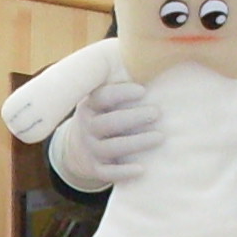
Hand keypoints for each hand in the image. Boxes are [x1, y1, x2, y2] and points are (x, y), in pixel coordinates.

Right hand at [45, 80, 163, 185]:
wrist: (76, 148)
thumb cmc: (102, 115)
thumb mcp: (101, 99)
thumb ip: (120, 85)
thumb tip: (153, 63)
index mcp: (90, 105)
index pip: (103, 97)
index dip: (122, 93)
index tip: (143, 91)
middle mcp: (87, 127)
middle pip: (109, 123)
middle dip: (134, 118)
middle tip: (157, 113)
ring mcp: (89, 149)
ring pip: (112, 147)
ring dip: (137, 142)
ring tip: (160, 136)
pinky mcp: (94, 169)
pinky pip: (108, 173)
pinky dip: (124, 172)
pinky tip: (142, 169)